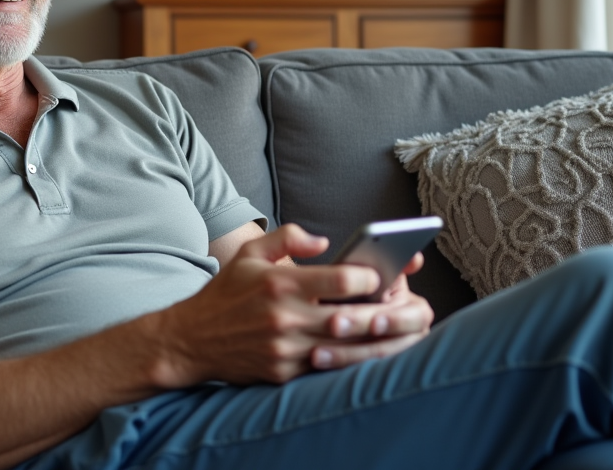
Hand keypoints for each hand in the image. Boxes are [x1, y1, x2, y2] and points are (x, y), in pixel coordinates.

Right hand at [151, 224, 432, 386]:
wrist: (190, 340)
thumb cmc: (225, 292)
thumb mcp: (250, 253)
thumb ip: (289, 238)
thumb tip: (327, 242)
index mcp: (280, 283)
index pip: (341, 280)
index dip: (371, 277)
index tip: (386, 274)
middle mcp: (285, 318)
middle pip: (354, 318)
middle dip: (393, 315)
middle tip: (422, 310)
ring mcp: (285, 350)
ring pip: (348, 349)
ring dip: (384, 343)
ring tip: (412, 334)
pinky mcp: (283, 373)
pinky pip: (329, 369)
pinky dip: (356, 361)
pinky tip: (379, 354)